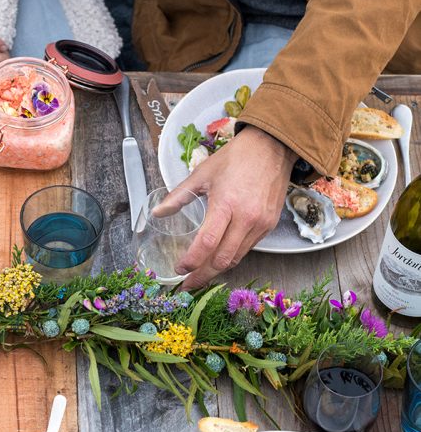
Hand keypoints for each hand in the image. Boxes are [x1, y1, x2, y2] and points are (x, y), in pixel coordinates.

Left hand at [162, 126, 297, 288]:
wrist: (272, 147)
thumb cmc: (236, 158)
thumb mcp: (202, 174)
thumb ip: (178, 197)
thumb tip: (158, 213)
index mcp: (226, 204)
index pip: (207, 244)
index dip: (191, 262)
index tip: (179, 269)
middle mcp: (246, 218)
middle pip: (222, 260)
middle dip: (202, 276)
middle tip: (187, 284)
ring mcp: (260, 224)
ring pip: (235, 259)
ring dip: (216, 271)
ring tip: (200, 276)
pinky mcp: (269, 226)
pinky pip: (247, 249)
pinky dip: (230, 258)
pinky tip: (218, 260)